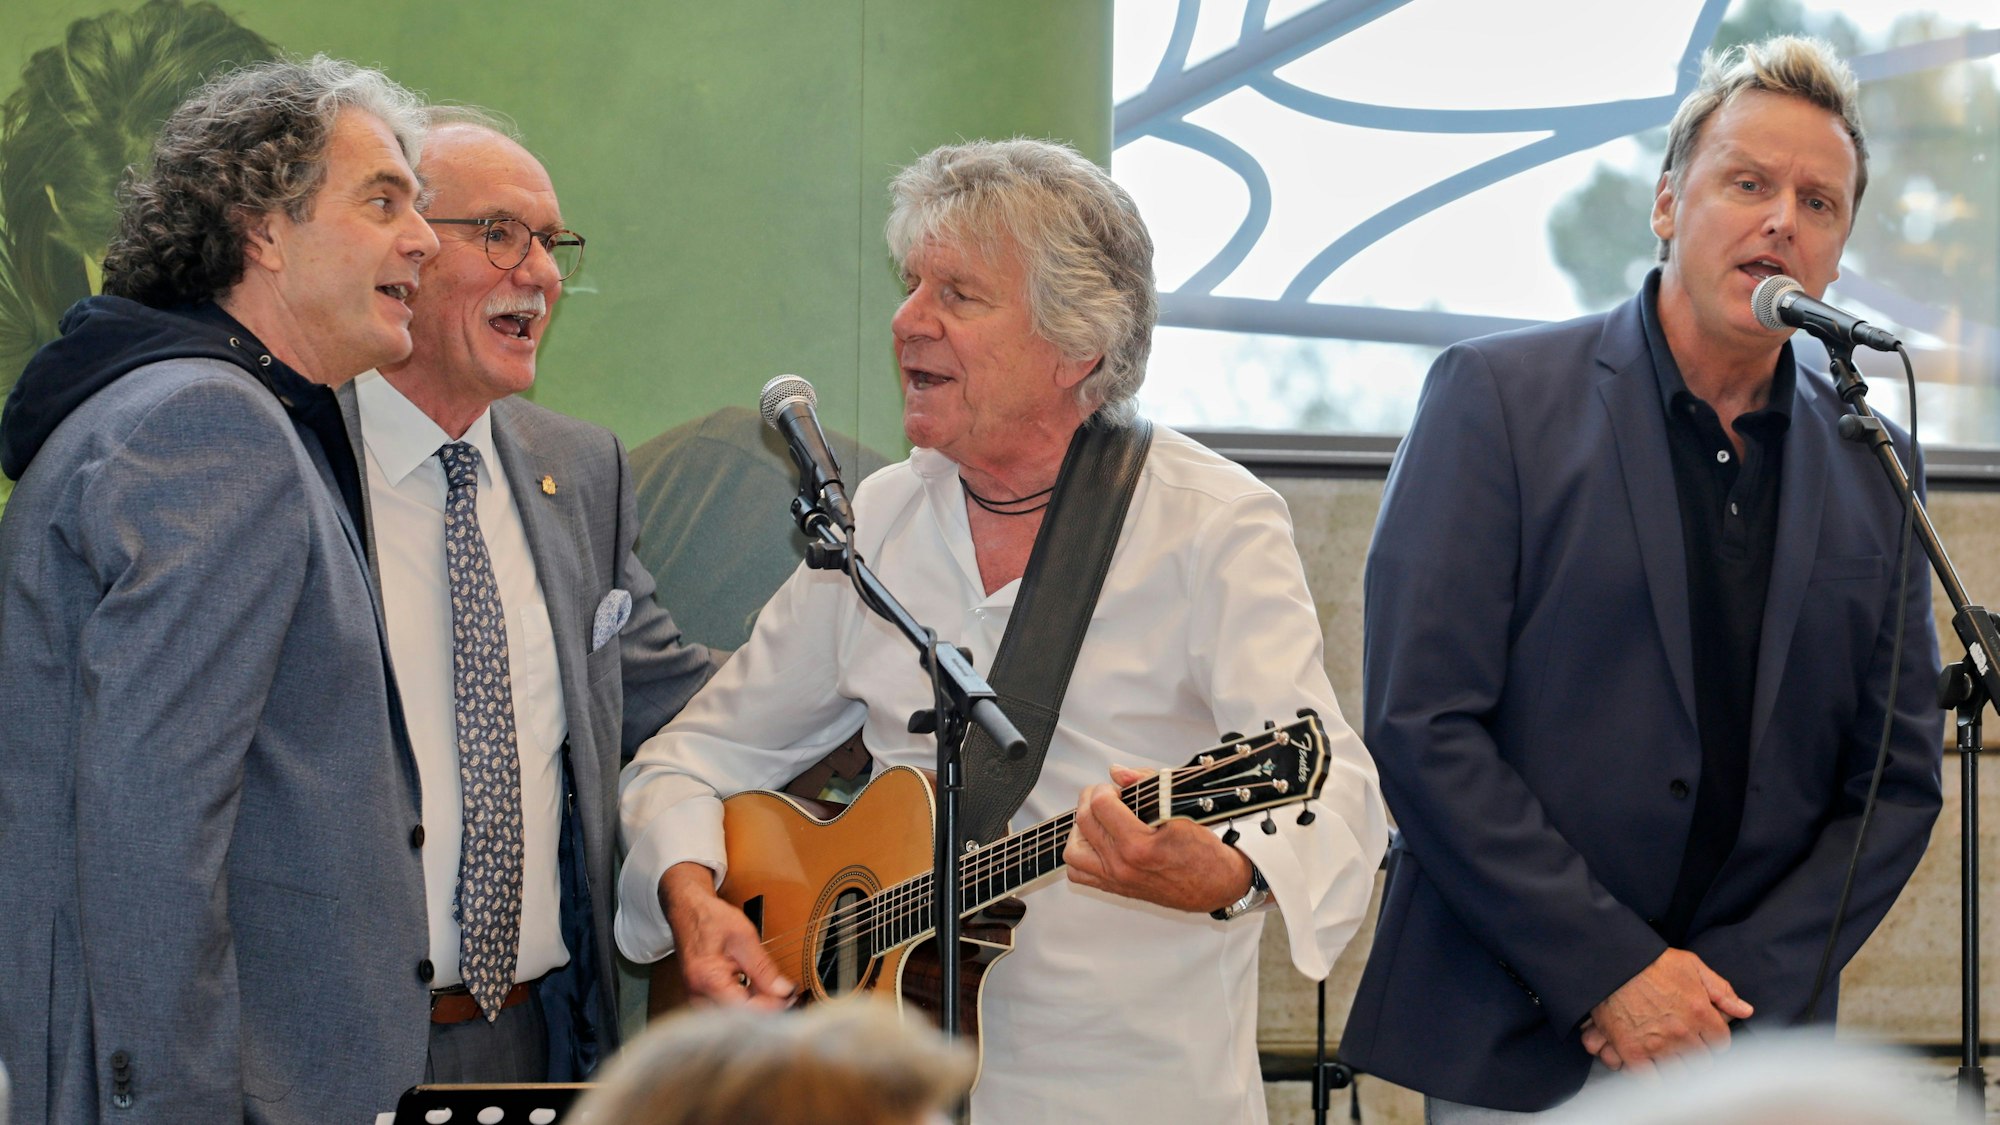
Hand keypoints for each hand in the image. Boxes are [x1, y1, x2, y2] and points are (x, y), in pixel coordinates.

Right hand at [659, 861, 795, 1007]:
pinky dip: (747, 1002)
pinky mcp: (702, 998)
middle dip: (766, 1009)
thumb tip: (784, 991)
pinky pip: (727, 1009)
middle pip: (740, 1017)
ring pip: (735, 1016)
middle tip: (789, 995)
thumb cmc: (712, 919)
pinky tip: (760, 992)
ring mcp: (698, 999)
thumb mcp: (744, 938)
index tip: (791, 998)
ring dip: (758, 1007)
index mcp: (708, 980)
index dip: (771, 1007)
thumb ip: (764, 968)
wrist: (689, 911)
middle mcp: (698, 995)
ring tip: (776, 992)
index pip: (746, 1010)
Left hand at [1064, 765, 1256, 912]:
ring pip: (1073, 850)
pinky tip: (1096, 842)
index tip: (1117, 789)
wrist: (1214, 885)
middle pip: (1084, 822)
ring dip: (1080, 829)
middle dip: (1091, 799)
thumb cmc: (1203, 852)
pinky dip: (1081, 855)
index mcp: (1139, 846)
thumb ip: (1146, 785)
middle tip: (1108, 796)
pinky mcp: (1114, 888)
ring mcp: (1116, 880)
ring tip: (1098, 819)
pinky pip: (1078, 873)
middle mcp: (1122, 866)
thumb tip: (1118, 772)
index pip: (1100, 805)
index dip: (1105, 789)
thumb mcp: (1180, 809)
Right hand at [1584, 949, 1753, 1069]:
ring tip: (1670, 1058)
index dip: (1714, 1041)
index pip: (1722, 1044)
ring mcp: (1658, 1045)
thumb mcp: (1692, 965)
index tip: (1705, 1037)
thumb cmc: (1651, 961)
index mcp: (1700, 1013)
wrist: (1612, 963)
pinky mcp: (1634, 1052)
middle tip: (1686, 1048)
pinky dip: (1654, 1079)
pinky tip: (1652, 1069)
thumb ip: (1721, 990)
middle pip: (1703, 1063)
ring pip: (1681, 1076)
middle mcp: (1683, 1033)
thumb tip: (1745, 1010)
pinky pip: (1652, 1081)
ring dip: (1677, 1069)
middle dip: (1697, 1056)